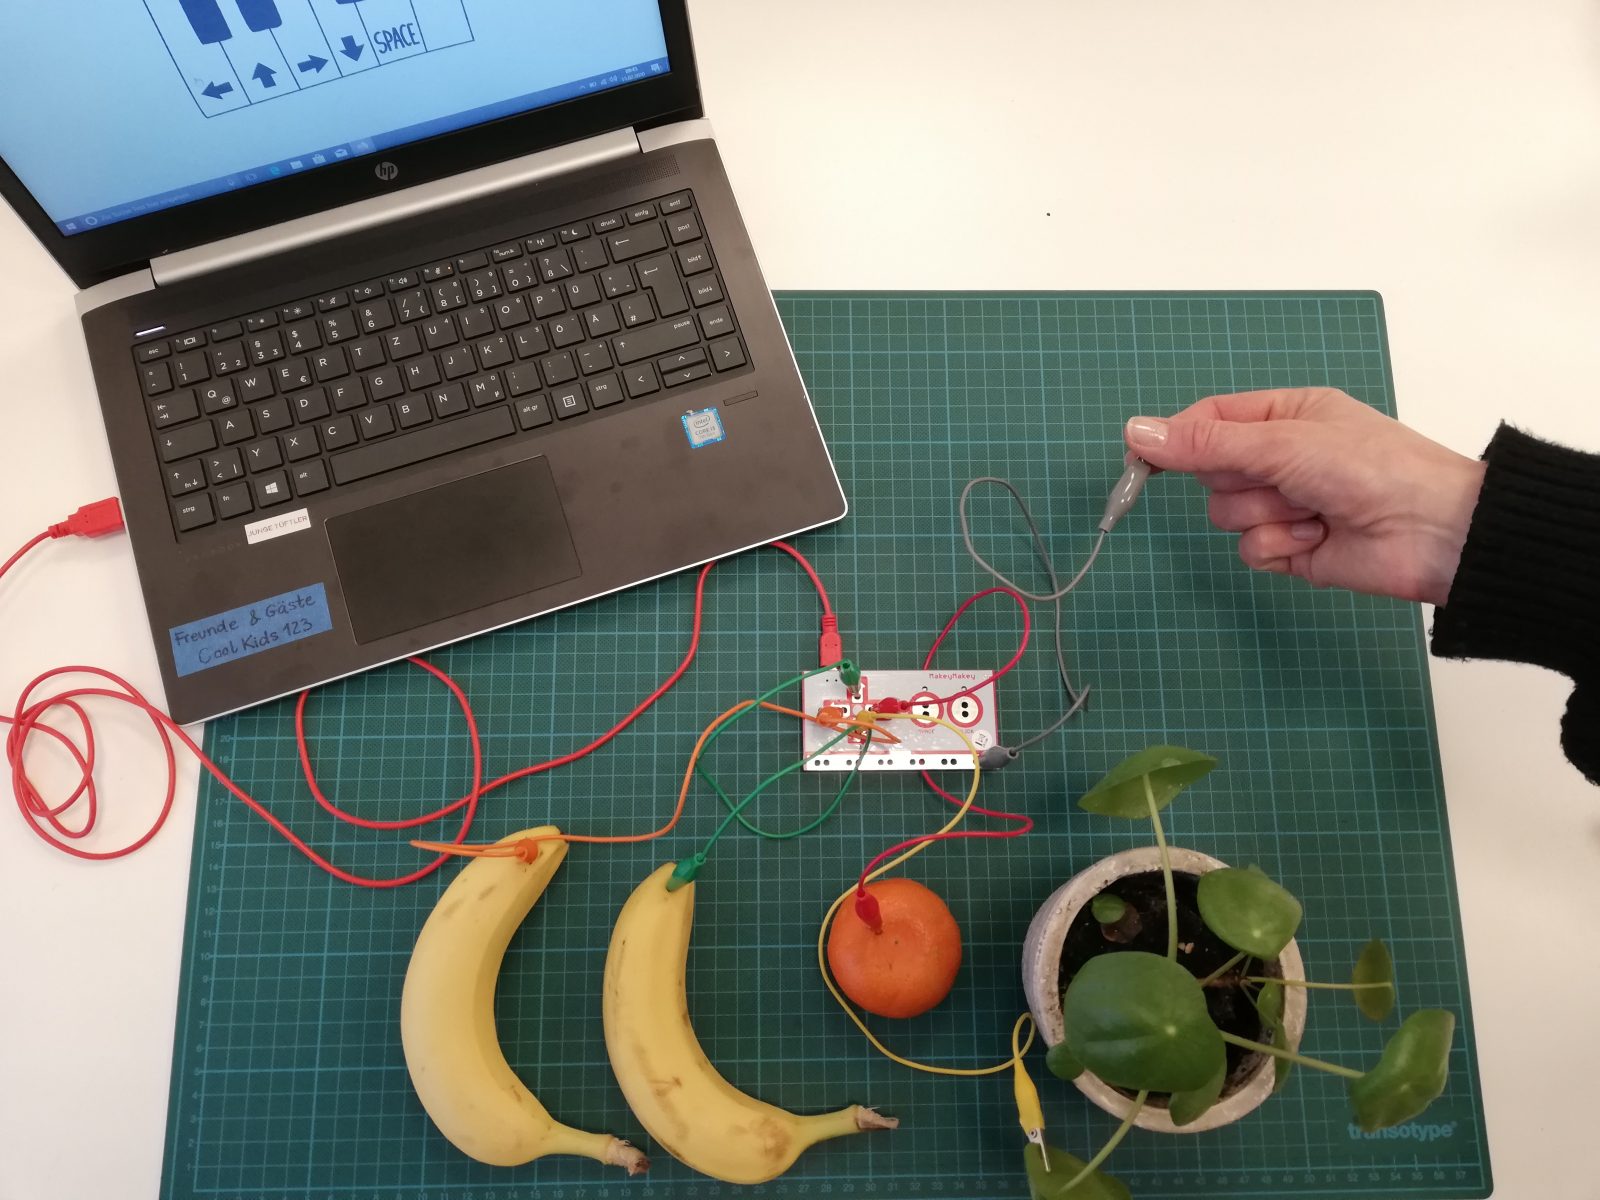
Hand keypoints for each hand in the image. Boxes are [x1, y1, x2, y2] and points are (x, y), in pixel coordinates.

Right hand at [1123, 388, 1485, 604]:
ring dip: (1266, 514)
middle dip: (1240, 479)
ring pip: (1228, 514)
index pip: (1210, 419)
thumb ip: (1207, 442)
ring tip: (1314, 510)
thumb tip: (1136, 431)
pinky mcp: (1293, 548)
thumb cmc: (1371, 467)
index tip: (1139, 458)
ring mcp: (1287, 504)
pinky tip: (1319, 538)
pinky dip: (1280, 545)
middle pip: (1212, 471)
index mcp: (1286, 414)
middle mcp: (1283, 457)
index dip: (1175, 438)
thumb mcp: (1283, 443)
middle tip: (1278, 477)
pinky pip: (1252, 550)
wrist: (1433, 533)